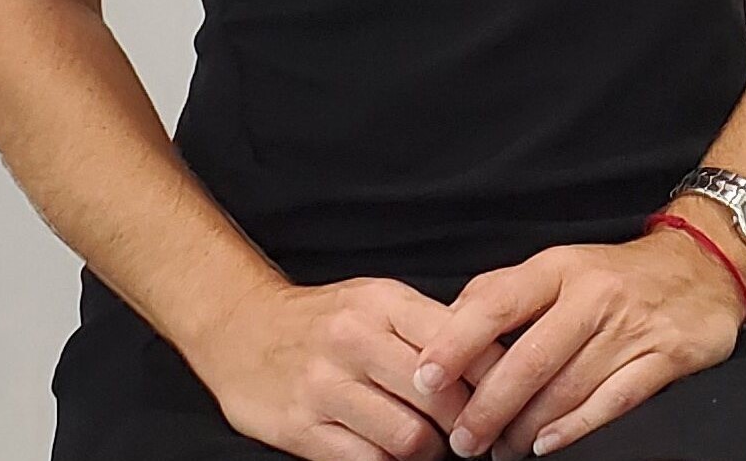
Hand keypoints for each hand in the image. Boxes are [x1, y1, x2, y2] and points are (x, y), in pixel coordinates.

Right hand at [188, 272, 511, 459]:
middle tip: (474, 433)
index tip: (503, 394)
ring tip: (434, 446)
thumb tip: (491, 357)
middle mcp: (354, 339)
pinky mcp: (301, 428)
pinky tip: (393, 453)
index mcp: (381, 302)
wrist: (242, 328)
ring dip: (430, 450)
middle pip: (436, 393)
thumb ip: (427, 325)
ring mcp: (324, 386)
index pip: (455, 338)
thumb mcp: (375, 300)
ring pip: (406, 436)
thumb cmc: (324, 318)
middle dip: (465, 422)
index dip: (488, 374)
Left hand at [411, 228, 745, 459]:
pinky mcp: (663, 356)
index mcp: (558, 267)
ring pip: (565, 388)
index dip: (458, 342)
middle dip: (488, 406)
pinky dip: (575, 428)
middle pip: (529, 358)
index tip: (425, 377)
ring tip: (499, 450)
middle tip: (462, 440)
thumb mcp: (558, 266)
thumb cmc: (612, 274)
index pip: (497, 302)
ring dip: (525, 428)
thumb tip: (447, 325)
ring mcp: (629, 326)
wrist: (701, 264)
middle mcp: (591, 294)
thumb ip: (504, 292)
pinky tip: (547, 445)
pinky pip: (612, 401)